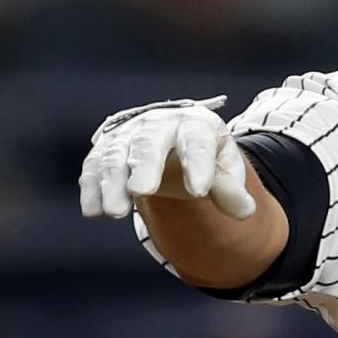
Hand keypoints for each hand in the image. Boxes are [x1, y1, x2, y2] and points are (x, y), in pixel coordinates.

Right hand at [79, 95, 255, 220]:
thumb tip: (245, 211)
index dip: (199, 165)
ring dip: (112, 184)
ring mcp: (128, 135)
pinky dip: (92, 189)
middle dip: (144, 167)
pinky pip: (94, 167)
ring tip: (116, 212)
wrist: (173, 134)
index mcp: (194, 124)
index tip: (200, 191)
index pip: (197, 142)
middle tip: (141, 191)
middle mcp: (158, 124)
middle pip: (149, 143)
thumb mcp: (223, 166)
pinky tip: (92, 211)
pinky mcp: (106, 149)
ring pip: (115, 156)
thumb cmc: (204, 154)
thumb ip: (231, 188)